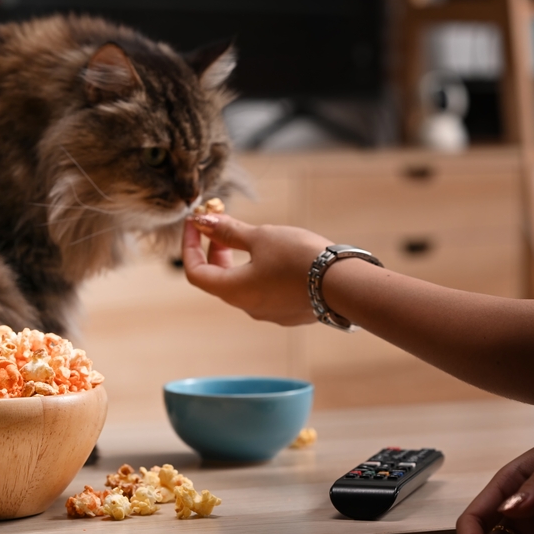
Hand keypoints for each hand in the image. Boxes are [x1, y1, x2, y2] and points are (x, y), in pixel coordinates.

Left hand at [181, 214, 330, 325]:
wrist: (344, 284)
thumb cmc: (299, 258)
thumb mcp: (261, 237)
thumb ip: (229, 231)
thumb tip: (203, 222)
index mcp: (233, 291)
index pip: (195, 272)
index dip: (189, 245)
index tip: (197, 222)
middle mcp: (247, 307)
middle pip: (217, 278)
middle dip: (215, 250)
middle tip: (223, 224)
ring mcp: (269, 312)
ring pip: (243, 284)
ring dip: (239, 260)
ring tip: (253, 236)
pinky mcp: (289, 311)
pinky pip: (265, 290)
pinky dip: (260, 271)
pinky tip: (279, 254)